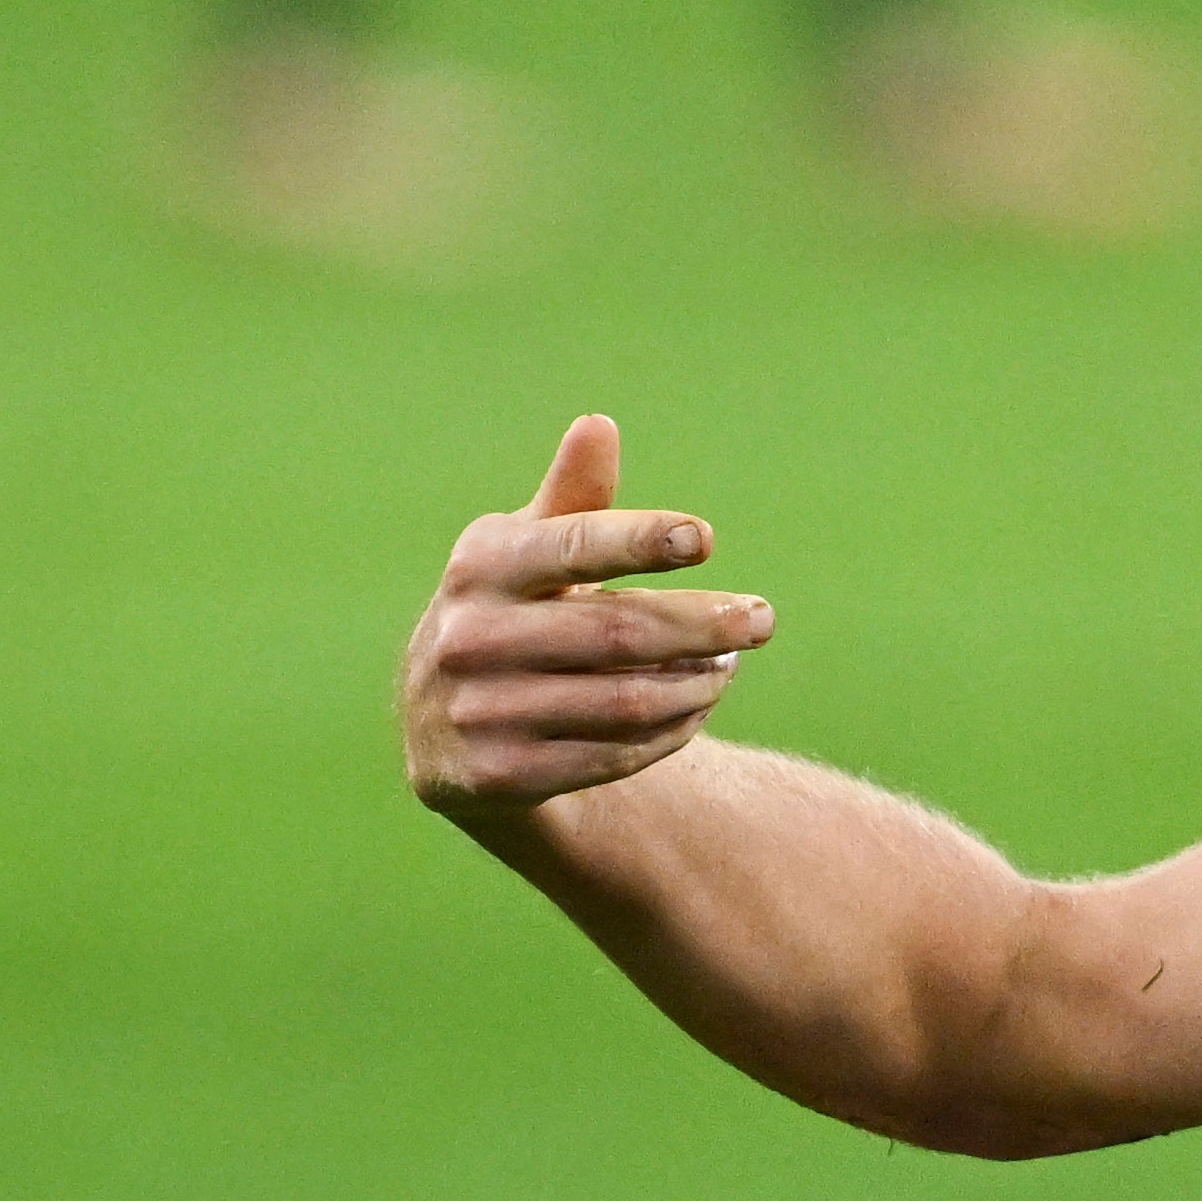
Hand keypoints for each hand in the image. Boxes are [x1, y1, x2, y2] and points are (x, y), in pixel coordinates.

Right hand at [401, 415, 775, 821]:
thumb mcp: (524, 553)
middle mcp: (469, 637)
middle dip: (701, 624)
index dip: (641, 540)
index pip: (573, 545)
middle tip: (762, 620)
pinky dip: (668, 733)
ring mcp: (480, 712)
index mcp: (480, 565)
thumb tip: (599, 426)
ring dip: (694, 685)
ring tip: (728, 666)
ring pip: (623, 701)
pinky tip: (695, 710)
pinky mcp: (498, 774)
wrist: (439, 731)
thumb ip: (570, 500)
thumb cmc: (506, 614)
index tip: (706, 539)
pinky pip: (611, 756)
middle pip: (616, 631)